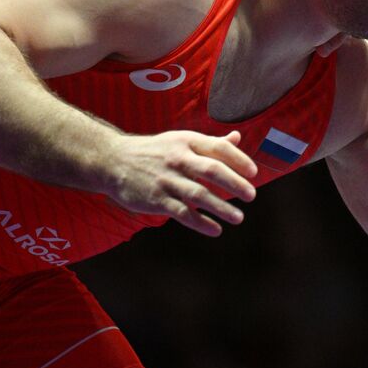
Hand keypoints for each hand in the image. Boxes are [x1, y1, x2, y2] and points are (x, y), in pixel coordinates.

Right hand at [103, 130, 257, 235]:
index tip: (254, 173)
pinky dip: (201, 222)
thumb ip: (210, 142)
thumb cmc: (154, 151)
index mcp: (187, 142)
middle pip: (212, 170)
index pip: (219, 148)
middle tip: (251, 196)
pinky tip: (215, 229)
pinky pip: (183, 213)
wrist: (112, 161)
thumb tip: (238, 138)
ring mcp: (167, 180)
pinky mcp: (156, 200)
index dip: (239, 160)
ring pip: (199, 195)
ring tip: (238, 218)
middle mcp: (178, 159)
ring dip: (221, 208)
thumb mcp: (180, 140)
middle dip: (235, 183)